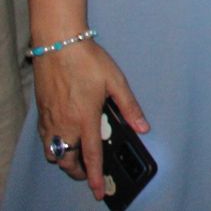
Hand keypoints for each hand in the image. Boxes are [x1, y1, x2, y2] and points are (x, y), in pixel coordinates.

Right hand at [32, 41, 147, 200]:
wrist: (59, 45)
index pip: (91, 156)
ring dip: (65, 160)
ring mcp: (50, 119)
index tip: (99, 191)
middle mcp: (64, 124)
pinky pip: (45, 139)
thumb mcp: (116, 82)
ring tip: (77, 157)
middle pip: (67, 161)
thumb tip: (143, 126)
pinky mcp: (41, 112)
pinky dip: (54, 145)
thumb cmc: (88, 61)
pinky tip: (64, 136)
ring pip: (53, 153)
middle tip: (90, 172)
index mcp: (85, 118)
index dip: (96, 177)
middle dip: (78, 172)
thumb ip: (130, 107)